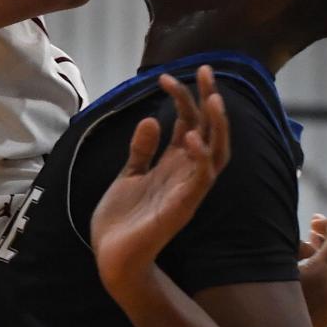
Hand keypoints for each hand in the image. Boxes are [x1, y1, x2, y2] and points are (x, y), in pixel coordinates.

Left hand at [91, 67, 229, 301]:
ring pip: (215, 154)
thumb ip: (141, 150)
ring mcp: (186, 191)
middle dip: (210, 101)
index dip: (185, 98)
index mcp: (172, 165)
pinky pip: (199, 181)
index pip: (189, 124)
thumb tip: (150, 118)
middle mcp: (185, 174)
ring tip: (213, 98)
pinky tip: (192, 137)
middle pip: (209, 132)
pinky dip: (199, 158)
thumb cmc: (122, 220)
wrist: (110, 257)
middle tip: (206, 70)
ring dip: (216, 126)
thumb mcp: (128, 175)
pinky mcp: (180, 208)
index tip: (169, 75)